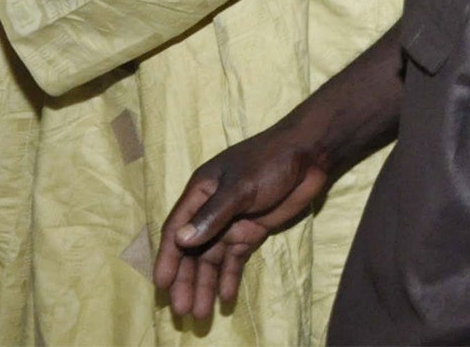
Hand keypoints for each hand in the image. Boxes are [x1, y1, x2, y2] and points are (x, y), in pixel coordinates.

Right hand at [154, 127, 331, 320]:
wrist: (308, 156)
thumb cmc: (268, 163)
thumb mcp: (239, 187)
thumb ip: (212, 215)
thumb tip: (181, 241)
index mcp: (201, 192)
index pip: (176, 229)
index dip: (168, 258)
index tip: (162, 285)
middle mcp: (211, 210)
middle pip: (193, 250)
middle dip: (186, 280)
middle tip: (182, 310)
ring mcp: (232, 223)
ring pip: (212, 259)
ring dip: (206, 284)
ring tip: (200, 314)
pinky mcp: (252, 232)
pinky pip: (234, 259)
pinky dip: (229, 278)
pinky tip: (225, 299)